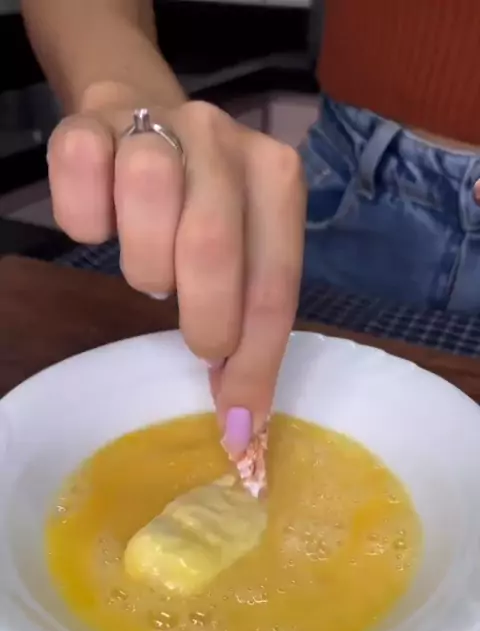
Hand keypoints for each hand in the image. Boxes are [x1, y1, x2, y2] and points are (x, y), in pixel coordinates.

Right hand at [47, 97, 306, 455]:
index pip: (274, 284)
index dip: (256, 364)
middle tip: (200, 343)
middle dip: (205, 318)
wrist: (147, 120)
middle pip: (213, 245)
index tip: (239, 423)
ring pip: (145, 200)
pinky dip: (85, 218)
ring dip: (145, 263)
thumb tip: (241, 421)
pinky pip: (78, 175)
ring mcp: (157, 123)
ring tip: (152, 268)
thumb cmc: (202, 209)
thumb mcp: (244, 258)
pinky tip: (102, 224)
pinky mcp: (90, 123)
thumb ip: (247, 320)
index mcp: (276, 177)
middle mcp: (223, 139)